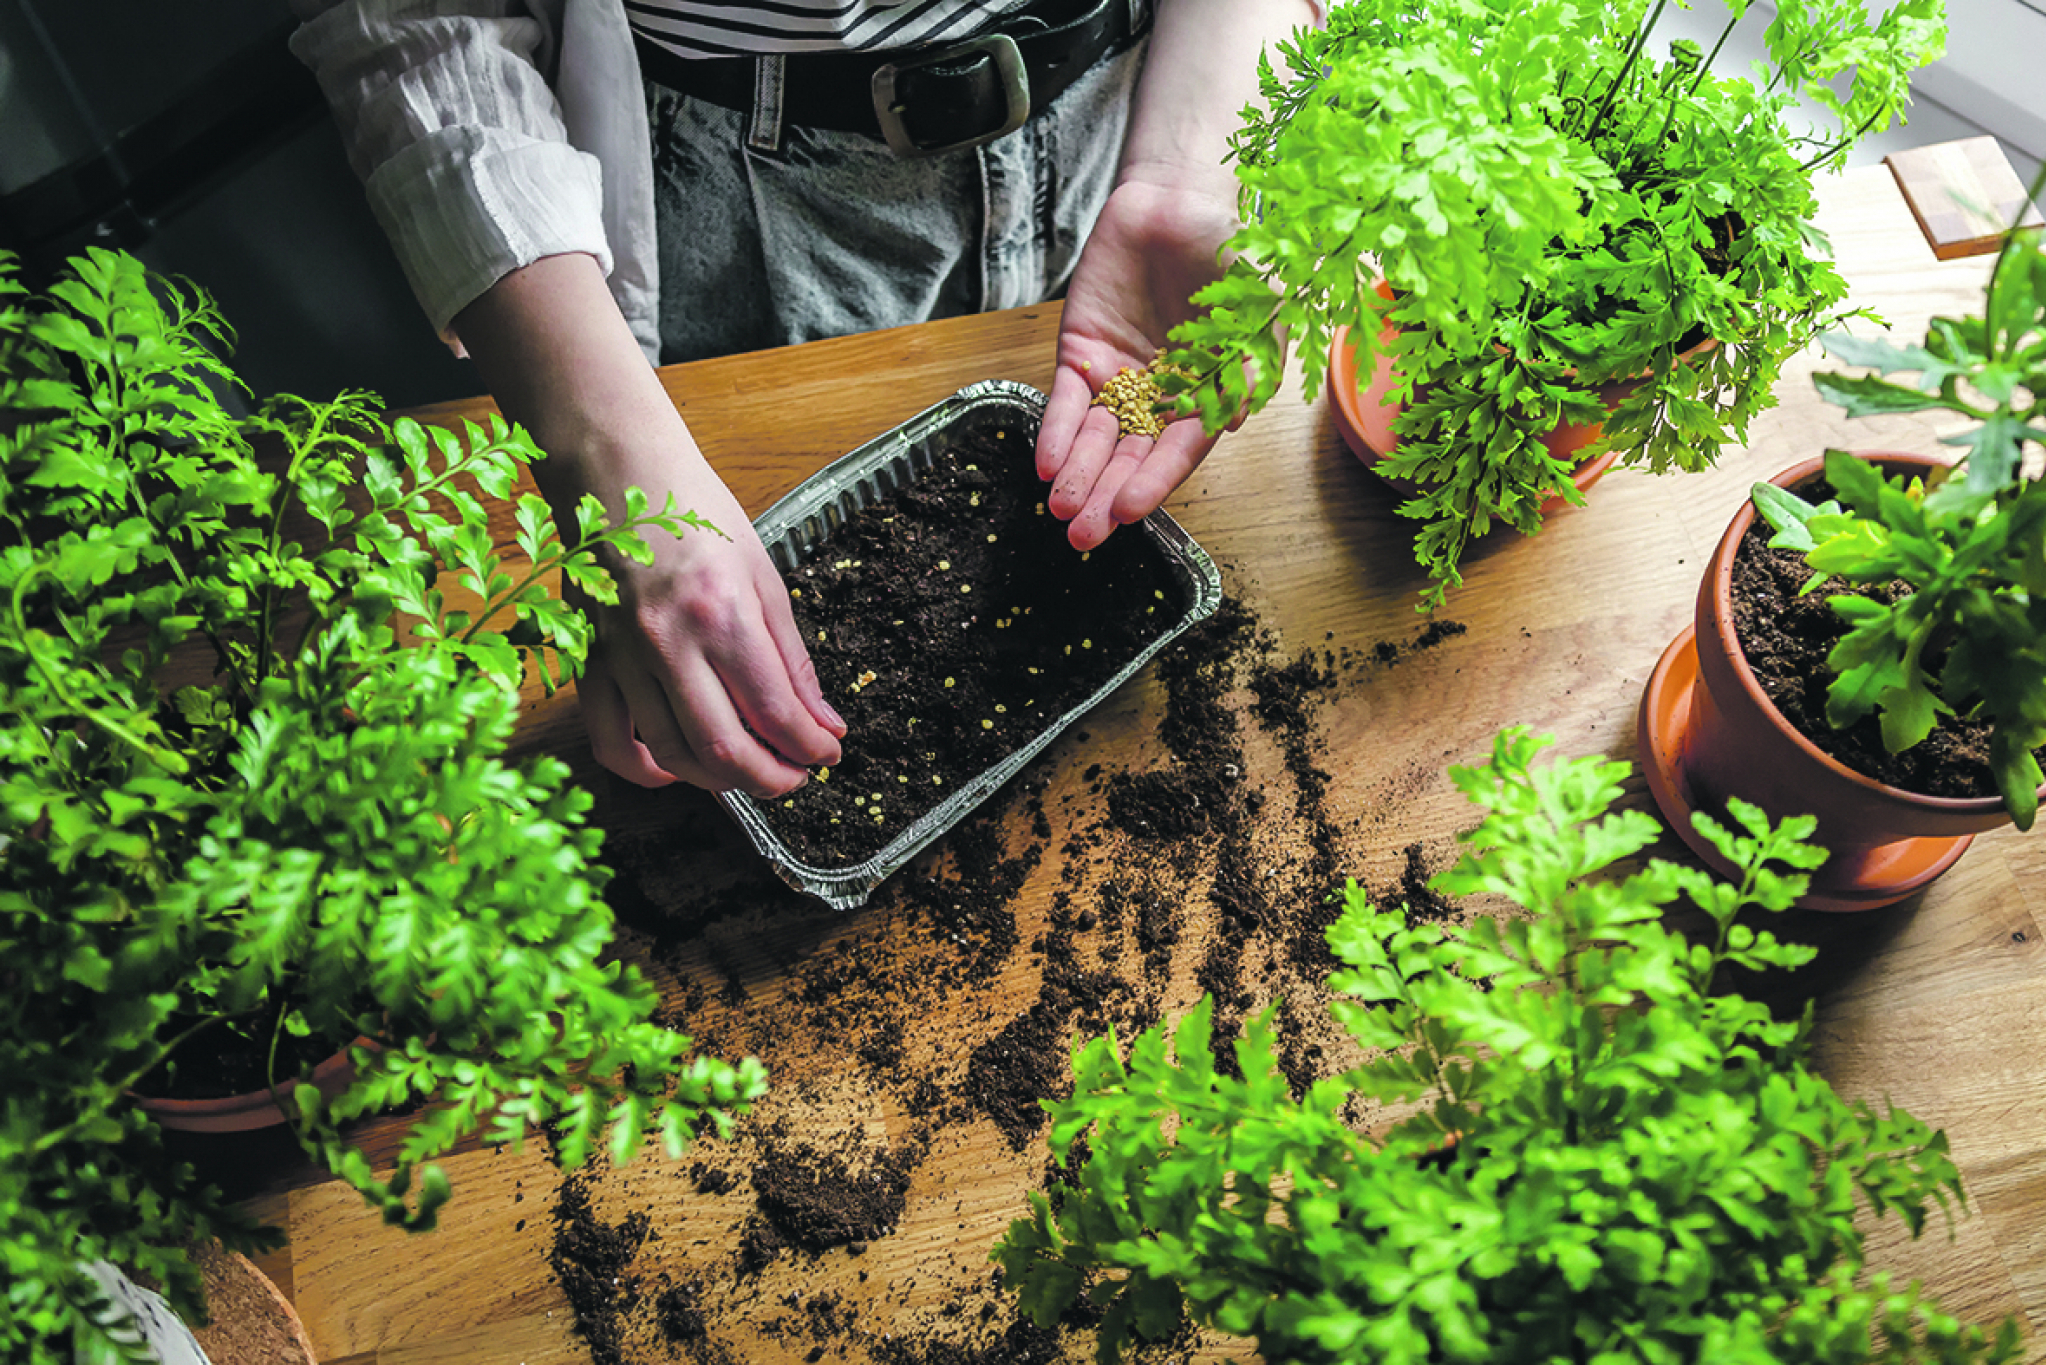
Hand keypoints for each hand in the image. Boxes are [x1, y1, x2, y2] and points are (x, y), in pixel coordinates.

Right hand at [575, 455, 844, 796]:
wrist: (615, 472)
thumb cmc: (692, 513)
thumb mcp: (764, 576)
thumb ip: (793, 659)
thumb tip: (823, 722)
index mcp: (720, 614)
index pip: (774, 711)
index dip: (811, 747)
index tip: (829, 752)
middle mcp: (666, 644)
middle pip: (724, 750)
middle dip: (773, 779)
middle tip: (795, 774)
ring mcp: (620, 658)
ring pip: (672, 755)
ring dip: (720, 780)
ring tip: (750, 768)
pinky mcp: (588, 664)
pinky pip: (611, 743)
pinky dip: (648, 770)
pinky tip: (681, 765)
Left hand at [1037, 176, 1241, 549]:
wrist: (1179, 201)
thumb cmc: (1230, 254)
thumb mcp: (1259, 306)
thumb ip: (1251, 359)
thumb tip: (1235, 419)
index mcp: (1209, 398)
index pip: (1179, 450)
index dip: (1155, 481)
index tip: (1130, 511)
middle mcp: (1161, 399)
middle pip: (1131, 457)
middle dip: (1106, 495)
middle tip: (1085, 536)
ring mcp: (1119, 379)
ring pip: (1095, 439)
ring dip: (1077, 475)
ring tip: (1060, 510)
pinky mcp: (1081, 355)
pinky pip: (1066, 402)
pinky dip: (1054, 432)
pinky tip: (1044, 463)